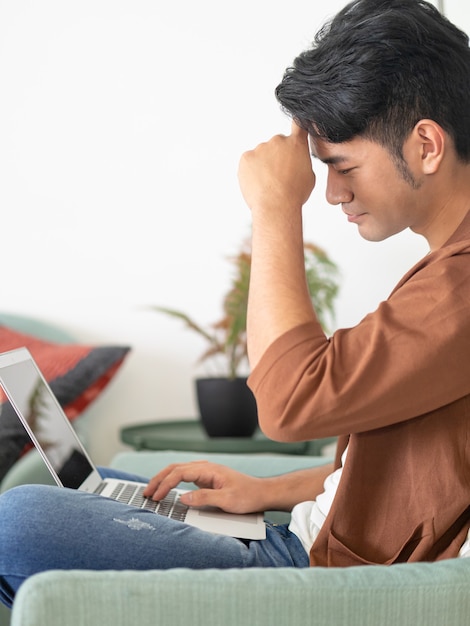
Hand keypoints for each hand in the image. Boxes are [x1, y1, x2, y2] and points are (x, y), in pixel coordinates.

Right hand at [143, 461, 265, 513]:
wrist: (261, 493)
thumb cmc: (248, 495)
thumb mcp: (226, 501)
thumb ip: (204, 498)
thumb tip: (183, 498)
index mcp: (209, 469)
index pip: (179, 473)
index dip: (165, 484)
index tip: (157, 496)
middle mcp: (205, 468)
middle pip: (175, 469)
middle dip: (159, 479)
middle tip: (146, 493)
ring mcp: (205, 473)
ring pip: (178, 471)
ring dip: (163, 480)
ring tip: (152, 491)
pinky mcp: (206, 480)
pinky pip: (184, 477)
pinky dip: (172, 482)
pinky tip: (166, 489)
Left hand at [238, 121, 315, 214]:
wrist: (276, 205)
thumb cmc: (294, 195)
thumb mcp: (309, 177)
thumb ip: (302, 163)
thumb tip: (296, 162)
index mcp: (296, 145)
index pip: (298, 125)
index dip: (297, 123)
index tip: (296, 121)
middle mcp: (278, 141)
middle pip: (276, 145)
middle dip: (276, 157)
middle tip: (277, 176)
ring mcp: (260, 148)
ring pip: (261, 155)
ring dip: (263, 166)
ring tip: (268, 184)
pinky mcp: (246, 157)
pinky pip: (248, 162)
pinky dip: (251, 171)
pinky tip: (258, 183)